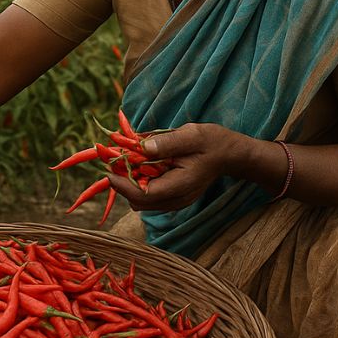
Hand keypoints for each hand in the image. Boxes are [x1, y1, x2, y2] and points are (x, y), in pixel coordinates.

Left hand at [108, 123, 239, 211]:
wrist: (230, 155)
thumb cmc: (212, 142)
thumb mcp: (191, 135)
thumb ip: (166, 142)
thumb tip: (140, 146)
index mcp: (180, 186)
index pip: (143, 194)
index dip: (121, 183)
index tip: (107, 168)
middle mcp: (176, 199)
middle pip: (137, 200)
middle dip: (122, 181)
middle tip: (113, 159)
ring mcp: (174, 202)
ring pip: (140, 201)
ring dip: (128, 182)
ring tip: (125, 160)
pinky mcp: (172, 198)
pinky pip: (148, 196)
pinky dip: (138, 182)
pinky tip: (138, 164)